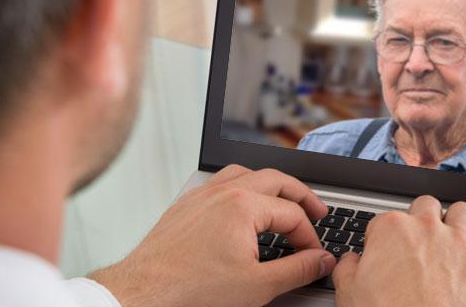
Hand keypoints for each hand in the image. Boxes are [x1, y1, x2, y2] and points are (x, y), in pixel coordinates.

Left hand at [88, 165, 336, 306]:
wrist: (144, 292)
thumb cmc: (191, 289)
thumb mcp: (257, 286)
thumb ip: (298, 270)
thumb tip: (321, 260)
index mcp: (244, 206)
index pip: (292, 213)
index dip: (310, 236)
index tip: (314, 255)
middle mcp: (223, 191)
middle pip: (276, 180)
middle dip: (301, 196)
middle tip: (317, 211)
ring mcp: (203, 194)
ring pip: (247, 173)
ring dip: (272, 185)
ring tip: (285, 200)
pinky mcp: (187, 204)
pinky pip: (222, 181)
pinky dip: (243, 187)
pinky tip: (245, 204)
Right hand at [332, 195, 465, 306]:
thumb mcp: (349, 294)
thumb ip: (347, 269)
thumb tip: (350, 262)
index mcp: (391, 230)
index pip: (383, 221)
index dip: (382, 239)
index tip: (383, 254)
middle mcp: (425, 228)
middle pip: (425, 206)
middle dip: (422, 219)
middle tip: (417, 241)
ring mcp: (457, 242)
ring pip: (463, 211)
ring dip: (458, 222)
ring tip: (451, 238)